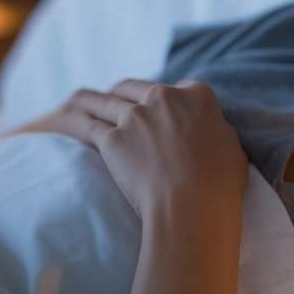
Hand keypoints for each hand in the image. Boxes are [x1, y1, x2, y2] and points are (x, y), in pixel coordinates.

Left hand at [11, 78, 249, 216]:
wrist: (192, 206)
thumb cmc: (220, 183)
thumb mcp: (231, 146)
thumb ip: (213, 129)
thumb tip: (203, 130)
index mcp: (198, 95)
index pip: (180, 87)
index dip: (170, 100)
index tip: (164, 110)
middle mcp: (163, 98)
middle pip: (134, 88)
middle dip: (123, 94)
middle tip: (114, 101)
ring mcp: (135, 117)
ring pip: (104, 101)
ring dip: (89, 100)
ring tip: (75, 100)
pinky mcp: (112, 139)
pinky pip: (87, 125)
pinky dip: (73, 121)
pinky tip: (61, 119)